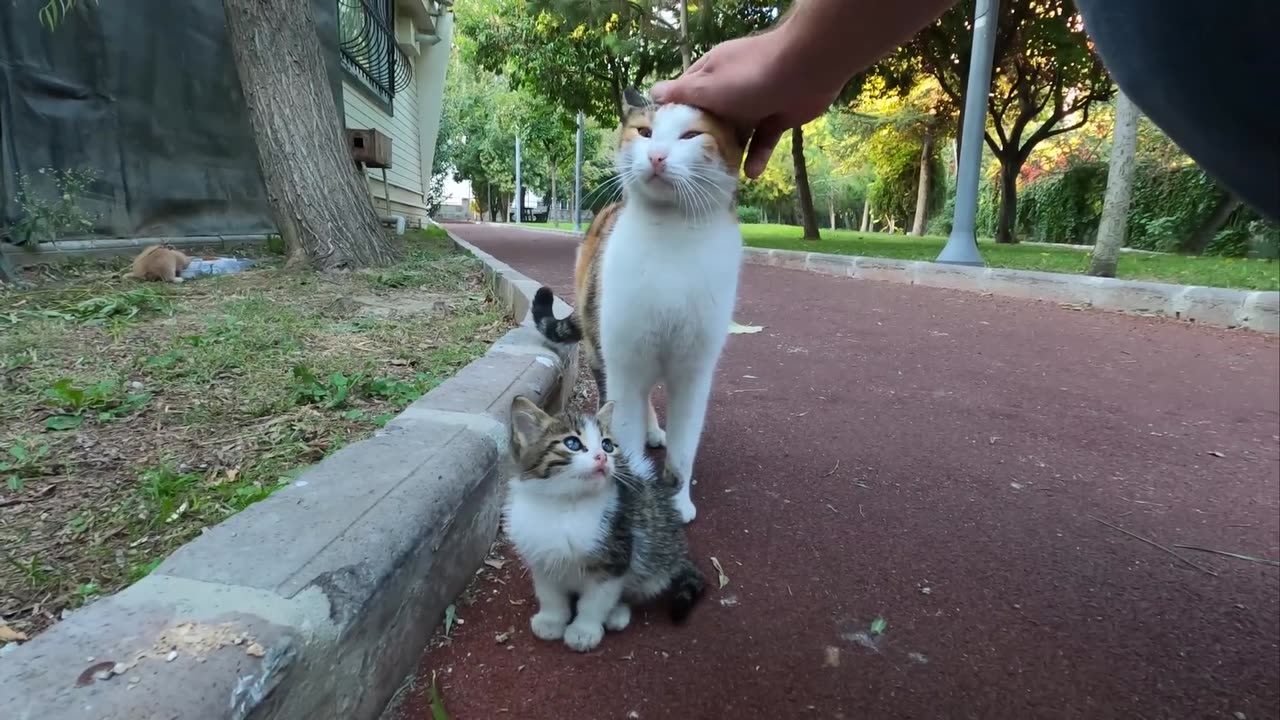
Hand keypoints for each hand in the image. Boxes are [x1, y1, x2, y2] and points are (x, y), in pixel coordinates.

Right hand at [651, 30, 842, 178]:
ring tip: (720, 178)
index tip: (666, 142)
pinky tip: (751, 174)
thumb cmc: (751, 76)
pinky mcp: (777, 116)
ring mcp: (756, 101)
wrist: (807, 70)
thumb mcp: (709, 86)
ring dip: (730, 154)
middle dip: (703, 141)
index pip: (686, 94)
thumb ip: (682, 93)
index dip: (676, 116)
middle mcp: (731, 86)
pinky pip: (763, 140)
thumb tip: (653, 92)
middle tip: (691, 168)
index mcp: (711, 73)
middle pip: (711, 117)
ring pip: (737, 133)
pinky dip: (757, 157)